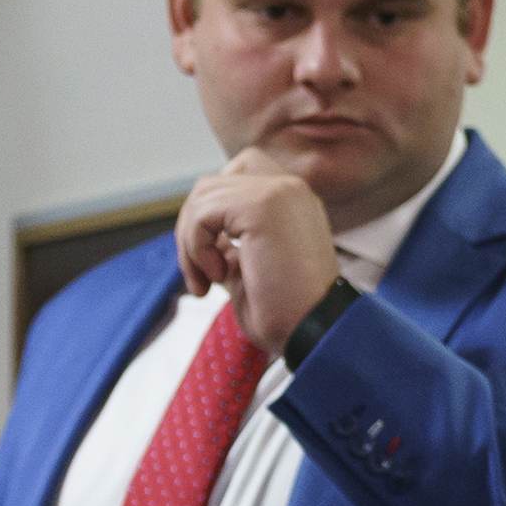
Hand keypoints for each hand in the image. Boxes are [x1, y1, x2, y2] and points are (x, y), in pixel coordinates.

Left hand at [176, 146, 344, 359]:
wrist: (314, 331)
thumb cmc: (287, 314)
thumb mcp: (248, 268)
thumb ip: (227, 242)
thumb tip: (194, 233)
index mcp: (291, 201)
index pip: (237, 173)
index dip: (212, 212)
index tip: (213, 258)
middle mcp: (289, 189)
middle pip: (213, 183)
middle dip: (192, 228)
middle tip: (199, 274)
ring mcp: (278, 191)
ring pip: (203, 195)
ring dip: (191, 242)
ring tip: (209, 279)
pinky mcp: (262, 205)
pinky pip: (203, 213)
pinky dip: (197, 246)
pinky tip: (219, 274)